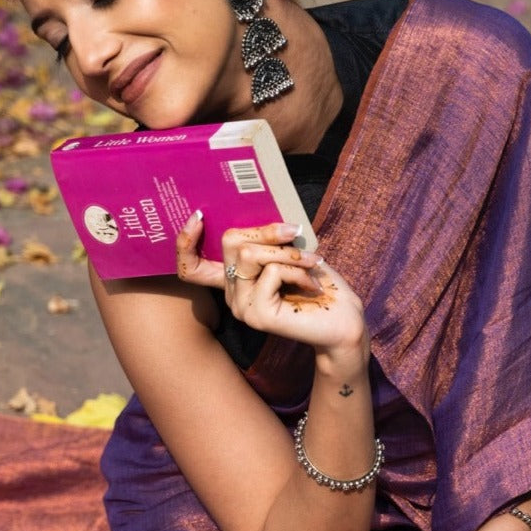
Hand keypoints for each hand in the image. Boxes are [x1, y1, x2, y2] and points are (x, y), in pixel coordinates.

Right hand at [176, 214, 365, 352]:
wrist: (344, 321)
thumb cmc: (319, 283)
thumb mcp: (288, 252)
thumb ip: (264, 241)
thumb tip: (251, 209)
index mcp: (234, 280)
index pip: (191, 267)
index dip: (185, 241)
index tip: (198, 216)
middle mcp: (231, 295)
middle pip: (231, 242)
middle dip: (269, 233)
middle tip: (297, 238)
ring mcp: (241, 307)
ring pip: (250, 255)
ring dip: (288, 253)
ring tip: (311, 264)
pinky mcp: (258, 314)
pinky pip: (271, 272)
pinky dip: (297, 270)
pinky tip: (311, 285)